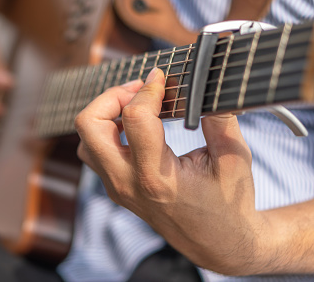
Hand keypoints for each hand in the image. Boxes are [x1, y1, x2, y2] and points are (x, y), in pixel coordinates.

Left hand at [74, 68, 270, 274]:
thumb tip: (204, 83)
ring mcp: (117, 188)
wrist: (218, 244)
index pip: (134, 118)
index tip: (162, 76)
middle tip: (139, 89)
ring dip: (105, 114)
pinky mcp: (116, 188)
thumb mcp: (234, 159)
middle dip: (111, 96)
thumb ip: (219, 119)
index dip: (148, 89)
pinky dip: (106, 131)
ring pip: (85, 139)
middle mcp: (127, 183)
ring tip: (136, 104)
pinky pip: (94, 152)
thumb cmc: (229, 205)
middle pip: (89, 125)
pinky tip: (133, 125)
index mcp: (157, 178)